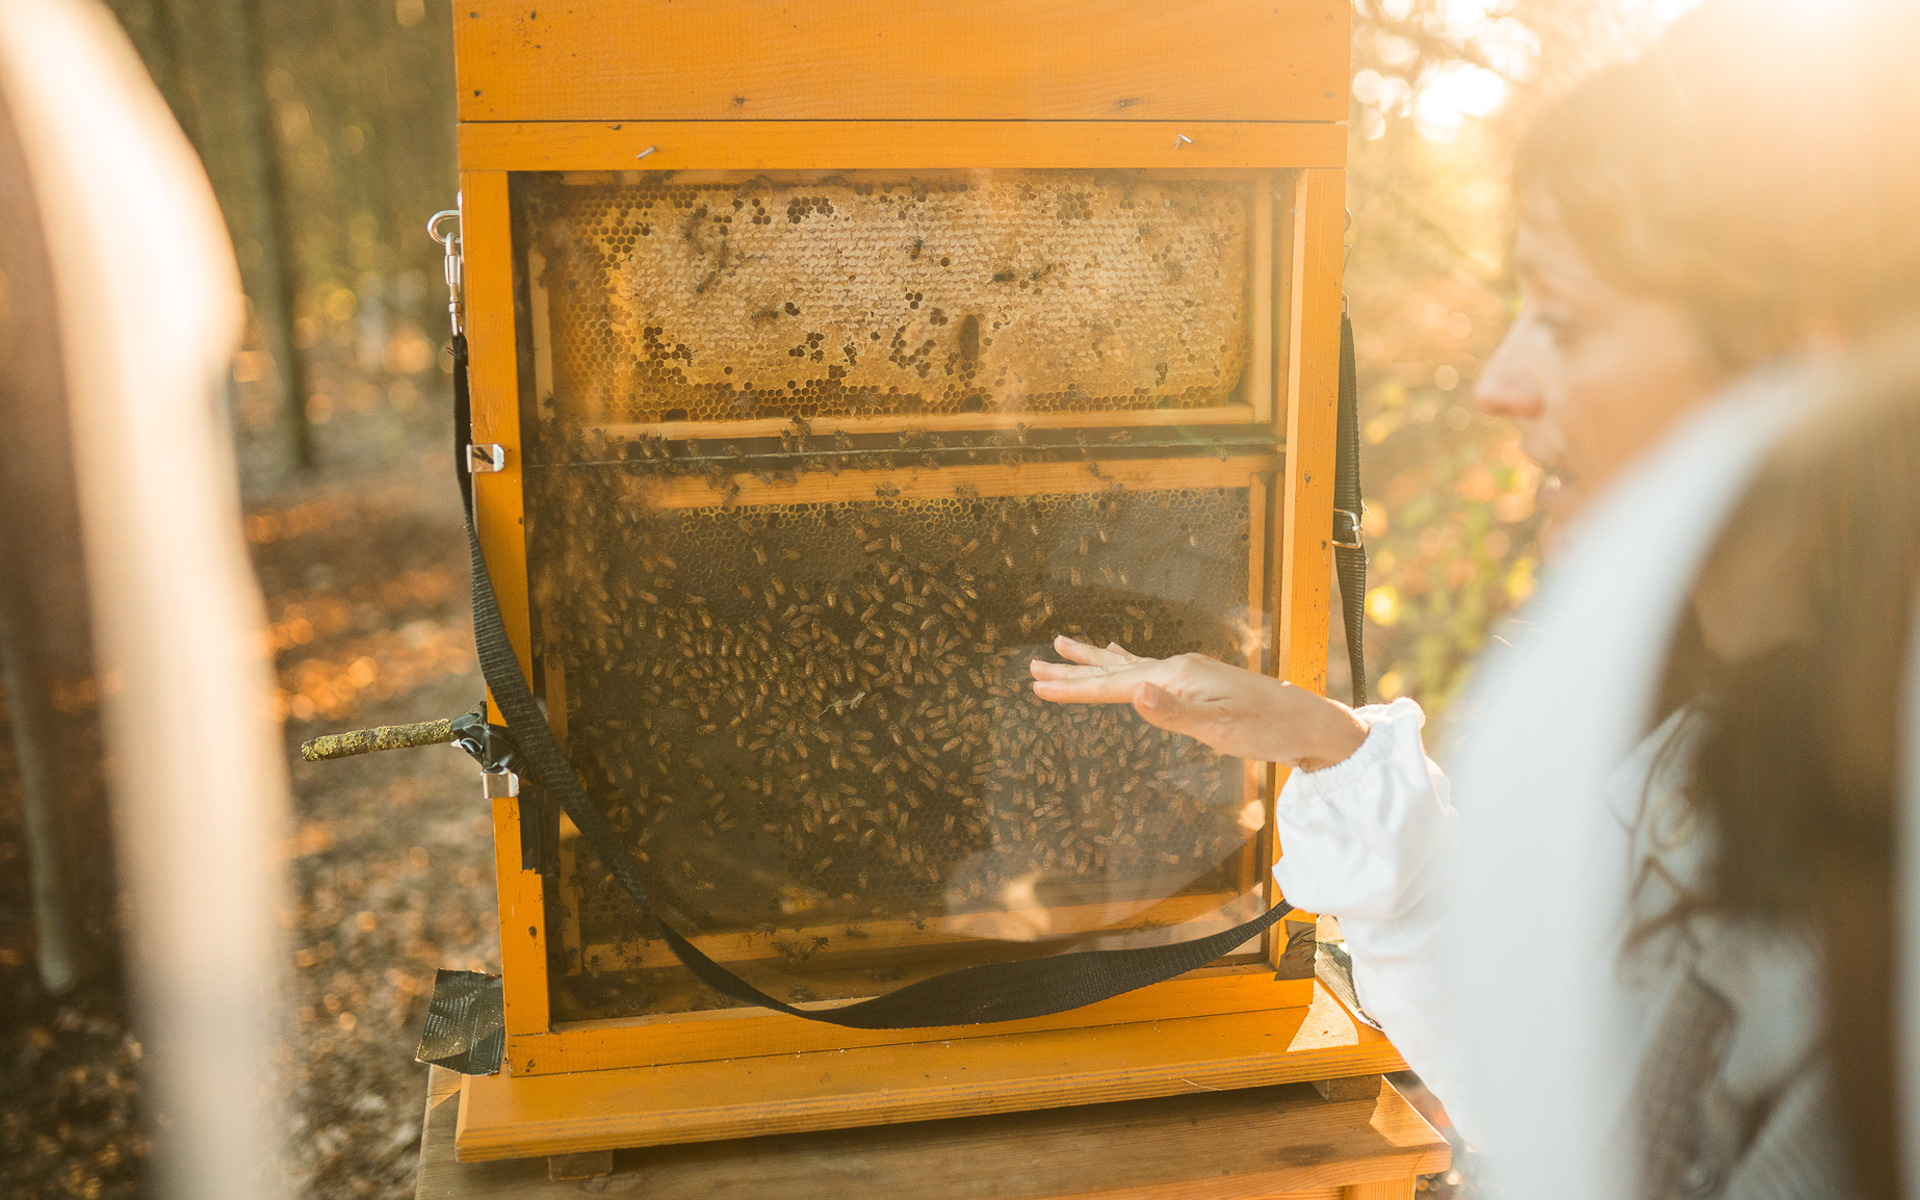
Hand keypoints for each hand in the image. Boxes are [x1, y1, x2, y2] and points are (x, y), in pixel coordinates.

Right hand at [1028, 636, 1369, 770]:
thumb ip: (1173, 712)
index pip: (1114, 684)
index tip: (1037, 687)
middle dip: (1073, 669)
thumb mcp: (1219, 727)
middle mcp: (1177, 667)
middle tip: (1033, 666)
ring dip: (1093, 660)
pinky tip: (1120, 657)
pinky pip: (1147, 667)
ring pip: (1127, 665)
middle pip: (1113, 669)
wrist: (1307, 722)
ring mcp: (1187, 673)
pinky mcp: (1196, 683)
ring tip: (1063, 644)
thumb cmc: (1266, 729)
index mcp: (1176, 676)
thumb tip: (1134, 692)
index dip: (1074, 688)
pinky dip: (1124, 662)